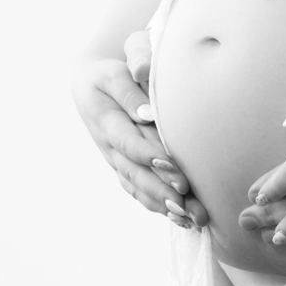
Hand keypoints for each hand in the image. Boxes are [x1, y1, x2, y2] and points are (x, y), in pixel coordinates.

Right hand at [72, 30, 207, 227]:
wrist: (94, 83)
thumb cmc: (114, 69)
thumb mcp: (119, 66)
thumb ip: (133, 83)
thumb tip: (147, 111)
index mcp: (106, 119)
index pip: (128, 141)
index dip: (148, 154)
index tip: (171, 163)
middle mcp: (109, 145)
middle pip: (134, 172)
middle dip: (161, 187)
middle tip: (188, 199)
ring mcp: (116, 160)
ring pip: (138, 187)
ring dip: (164, 204)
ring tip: (191, 217)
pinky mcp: (124, 168)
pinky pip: (138, 192)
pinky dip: (159, 206)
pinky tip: (182, 219)